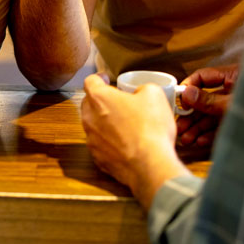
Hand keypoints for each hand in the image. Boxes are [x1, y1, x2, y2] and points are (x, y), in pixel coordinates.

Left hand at [80, 74, 186, 207]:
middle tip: (118, 103)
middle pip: (89, 104)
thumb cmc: (150, 128)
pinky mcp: (98, 159)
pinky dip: (110, 142)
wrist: (149, 165)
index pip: (90, 81)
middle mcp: (89, 118)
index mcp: (99, 98)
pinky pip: (101, 145)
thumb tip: (140, 93)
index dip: (99, 78)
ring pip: (94, 125)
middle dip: (101, 101)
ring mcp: (92, 141)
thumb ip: (143, 88)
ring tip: (125, 125)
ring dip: (105, 123)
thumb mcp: (154, 95)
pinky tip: (126, 144)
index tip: (106, 79)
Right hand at [175, 63, 239, 150]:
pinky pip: (220, 128)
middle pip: (204, 100)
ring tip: (185, 139)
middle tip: (178, 126)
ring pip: (211, 117)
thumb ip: (209, 101)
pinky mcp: (240, 124)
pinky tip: (200, 142)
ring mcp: (236, 109)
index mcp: (233, 77)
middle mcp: (233, 92)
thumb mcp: (233, 104)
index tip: (178, 100)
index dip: (189, 87)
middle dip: (190, 114)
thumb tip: (186, 94)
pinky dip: (209, 135)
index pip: (203, 77)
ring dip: (197, 128)